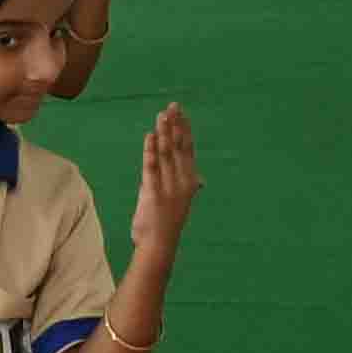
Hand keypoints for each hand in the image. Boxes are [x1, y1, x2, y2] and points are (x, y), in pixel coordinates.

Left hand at [133, 99, 197, 224]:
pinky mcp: (154, 193)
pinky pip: (152, 168)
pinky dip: (151, 151)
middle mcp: (182, 182)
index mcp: (190, 181)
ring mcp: (169, 187)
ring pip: (166, 154)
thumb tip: (201, 181)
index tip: (182, 114)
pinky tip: (150, 137)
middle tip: (172, 106)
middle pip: (179, 147)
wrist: (160, 246)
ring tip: (161, 116)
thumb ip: (189, 187)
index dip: (185, 130)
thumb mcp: (181, 202)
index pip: (188, 150)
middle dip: (175, 125)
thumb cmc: (168, 224)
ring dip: (164, 133)